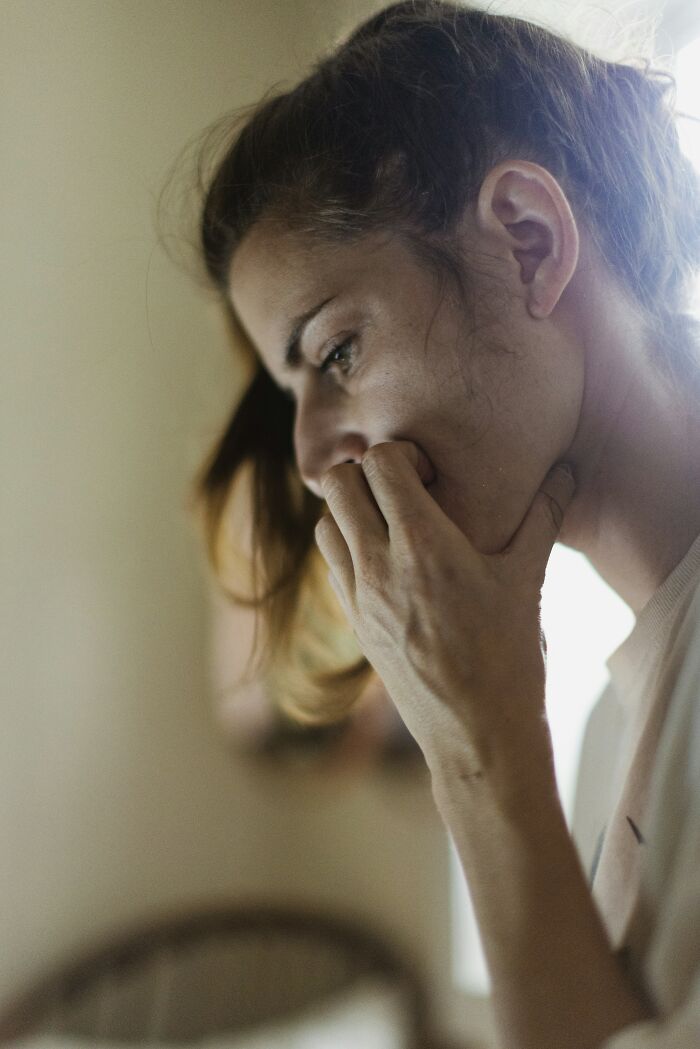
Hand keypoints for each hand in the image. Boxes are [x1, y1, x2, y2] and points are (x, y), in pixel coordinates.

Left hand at [314, 442, 575, 781]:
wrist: (476, 735)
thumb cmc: (508, 658)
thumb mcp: (527, 582)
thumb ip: (544, 517)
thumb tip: (567, 472)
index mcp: (423, 546)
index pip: (379, 463)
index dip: (401, 454)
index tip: (430, 474)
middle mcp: (379, 566)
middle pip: (337, 485)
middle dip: (365, 473)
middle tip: (403, 490)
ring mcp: (359, 598)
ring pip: (324, 525)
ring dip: (348, 511)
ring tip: (390, 523)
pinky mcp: (353, 625)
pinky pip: (331, 566)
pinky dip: (347, 549)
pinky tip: (386, 563)